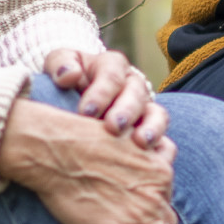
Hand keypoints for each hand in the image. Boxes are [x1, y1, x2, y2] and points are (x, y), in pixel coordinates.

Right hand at [0, 95, 183, 223]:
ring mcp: (140, 218)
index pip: (170, 199)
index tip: (147, 215)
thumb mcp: (124, 138)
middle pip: (169, 221)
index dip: (158, 209)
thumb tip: (144, 161)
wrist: (51, 151)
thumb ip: (142, 153)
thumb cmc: (79, 141)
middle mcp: (157, 195)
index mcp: (160, 172)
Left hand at [41, 48, 169, 149]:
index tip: (86, 111)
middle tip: (113, 127)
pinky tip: (152, 158)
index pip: (111, 74)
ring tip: (141, 143)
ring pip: (157, 113)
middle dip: (126, 111)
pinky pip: (165, 138)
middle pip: (137, 93)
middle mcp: (132, 84)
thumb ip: (60, 64)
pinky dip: (162, 147)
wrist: (71, 98)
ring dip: (151, 128)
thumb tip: (68, 76)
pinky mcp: (150, 130)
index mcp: (111, 65)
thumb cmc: (65, 79)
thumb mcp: (58, 64)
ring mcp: (144, 108)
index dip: (101, 93)